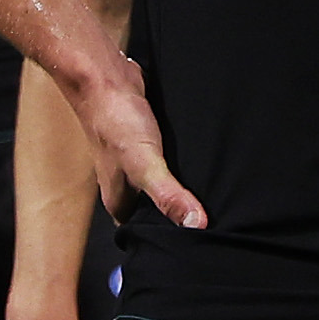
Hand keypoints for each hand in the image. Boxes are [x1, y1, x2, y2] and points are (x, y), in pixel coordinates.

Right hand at [68, 54, 204, 231]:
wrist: (104, 76)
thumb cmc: (114, 119)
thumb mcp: (144, 163)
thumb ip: (168, 194)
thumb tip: (195, 224)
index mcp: (120, 202)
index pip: (146, 235)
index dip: (170, 240)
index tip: (198, 243)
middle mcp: (127, 186)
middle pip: (158, 211)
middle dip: (181, 213)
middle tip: (215, 218)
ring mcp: (137, 164)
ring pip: (165, 185)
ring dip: (184, 187)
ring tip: (214, 195)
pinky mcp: (148, 143)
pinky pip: (170, 161)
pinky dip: (184, 164)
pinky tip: (203, 163)